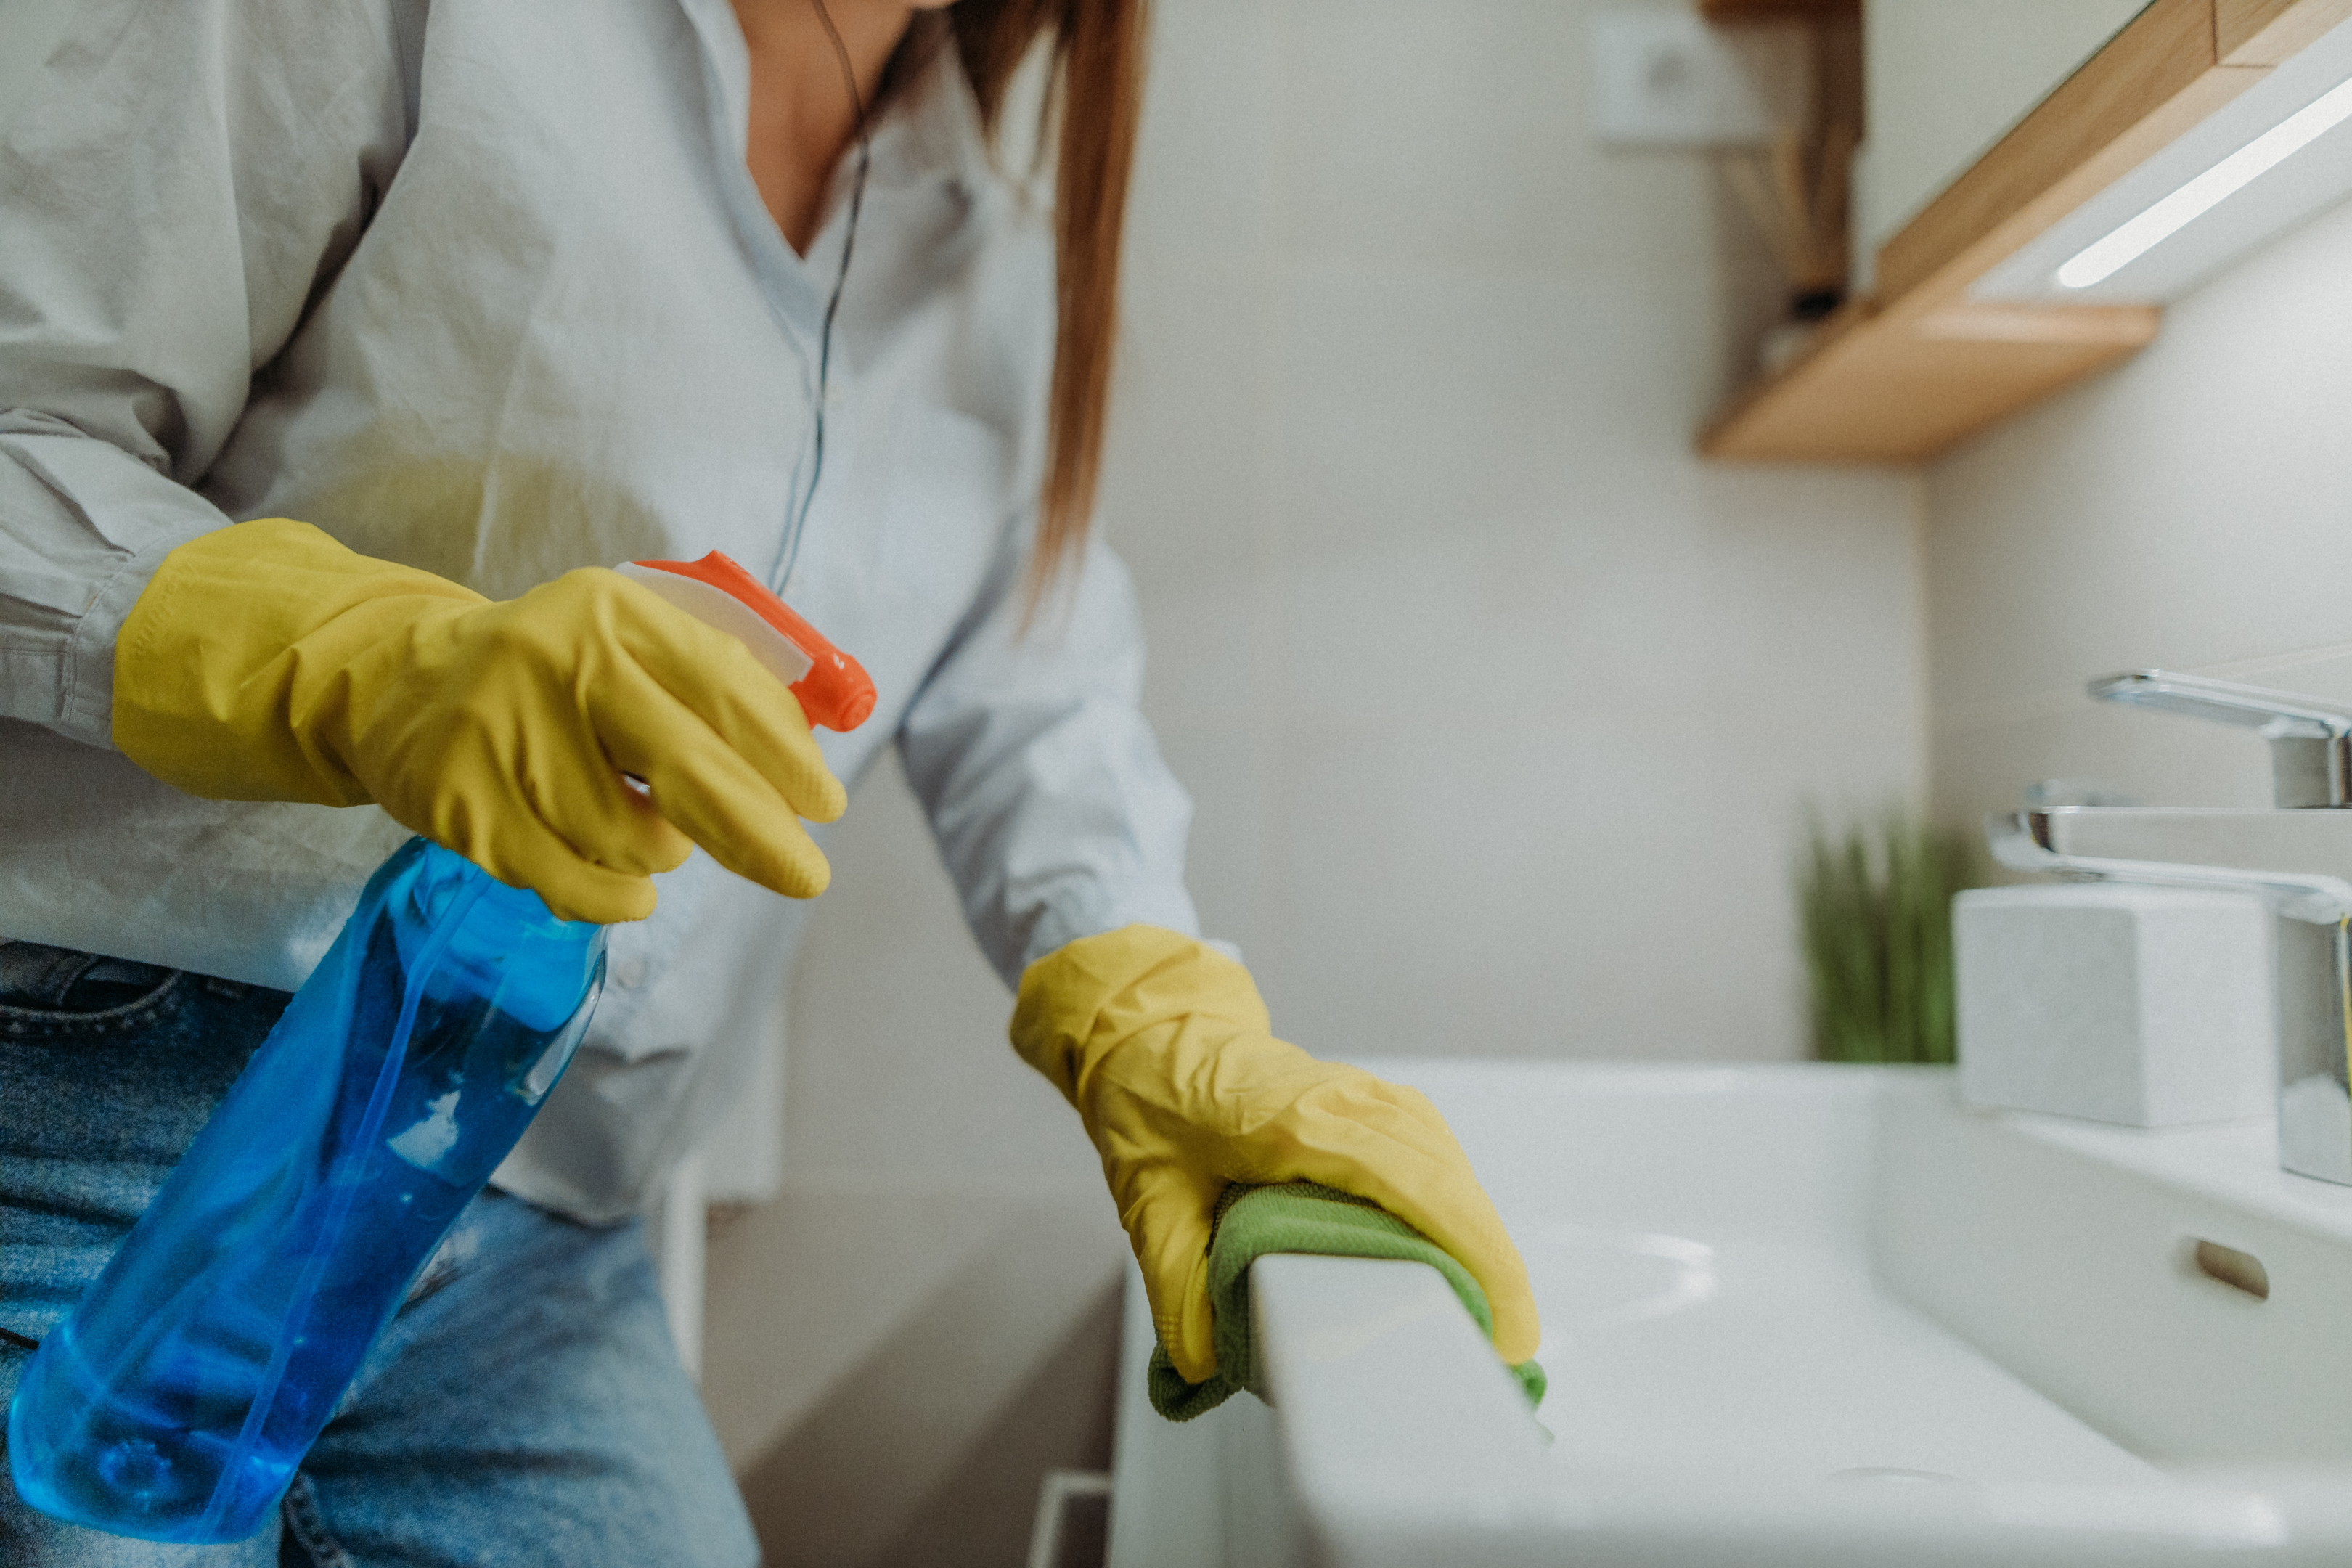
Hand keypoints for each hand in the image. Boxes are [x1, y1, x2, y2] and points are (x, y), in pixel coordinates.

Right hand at [113, 518, 845, 921]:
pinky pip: (577, 883)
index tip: (827, 806)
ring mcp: (500, 734)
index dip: (784, 756)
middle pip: (687, 769)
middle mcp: (554, 663)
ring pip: (634, 840)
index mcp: (612, 612)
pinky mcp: (461, 805)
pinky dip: (616, 895)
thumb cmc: (552, 675)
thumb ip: (713, 685)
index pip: (723, 686)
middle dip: (761, 835)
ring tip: (637, 823)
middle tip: (808, 877)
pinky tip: (622, 880)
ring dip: (660, 852)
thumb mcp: (626, 644)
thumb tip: (808, 763)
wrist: (396, 683)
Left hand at [1010, 924, 1538, 1381]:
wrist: (1149, 1032)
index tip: (1501, 1320)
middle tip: (1506, 1347)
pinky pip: (1433, 1152)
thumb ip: (1178, 1283)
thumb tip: (1209, 1359)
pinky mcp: (1372, 1101)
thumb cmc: (1150, 1104)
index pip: (1408, 1180)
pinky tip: (1457, 1254)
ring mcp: (1365, 1093)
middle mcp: (1344, 1098)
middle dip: (1492, 1262)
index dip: (1468, 1249)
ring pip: (1449, 1164)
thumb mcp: (1147, 1200)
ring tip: (1488, 1313)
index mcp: (1292, 1120)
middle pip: (1447, 1177)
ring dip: (1478, 1235)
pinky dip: (1457, 1205)